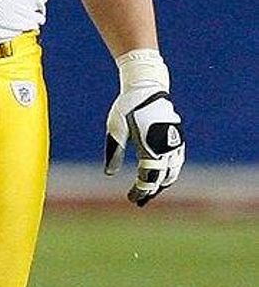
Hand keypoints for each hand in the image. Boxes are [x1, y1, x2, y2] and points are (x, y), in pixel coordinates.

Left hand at [105, 88, 185, 205]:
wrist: (146, 87)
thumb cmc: (127, 107)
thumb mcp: (115, 129)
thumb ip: (114, 152)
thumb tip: (109, 173)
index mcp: (149, 146)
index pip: (147, 177)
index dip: (141, 190)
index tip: (132, 198)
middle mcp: (166, 147)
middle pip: (161, 177)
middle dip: (150, 190)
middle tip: (139, 200)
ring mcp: (175, 142)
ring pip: (173, 170)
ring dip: (163, 182)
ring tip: (151, 191)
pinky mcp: (178, 137)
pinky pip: (177, 161)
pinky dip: (170, 171)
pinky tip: (162, 176)